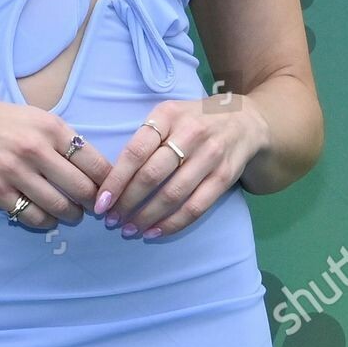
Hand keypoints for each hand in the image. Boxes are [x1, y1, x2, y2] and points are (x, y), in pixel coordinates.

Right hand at [0, 92, 112, 230]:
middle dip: (93, 204)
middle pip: (83, 190)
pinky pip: (33, 217)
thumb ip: (64, 140)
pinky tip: (46, 216)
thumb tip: (96, 170)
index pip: (96, 164)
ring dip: (71, 216)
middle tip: (93, 207)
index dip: (109, 183)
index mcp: (52, 128)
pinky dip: (46, 222)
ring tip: (71, 213)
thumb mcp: (37, 117)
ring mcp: (15, 173)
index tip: (110, 191)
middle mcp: (36, 150)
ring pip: (60, 208)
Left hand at [92, 95, 269, 238]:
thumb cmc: (194, 121)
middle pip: (152, 174)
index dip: (116, 180)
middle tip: (111, 220)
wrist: (246, 121)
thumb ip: (145, 138)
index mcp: (168, 114)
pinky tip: (155, 232)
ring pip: (173, 194)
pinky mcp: (225, 175)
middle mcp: (190, 132)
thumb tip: (110, 178)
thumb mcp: (169, 115)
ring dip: (147, 217)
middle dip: (127, 202)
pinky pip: (196, 206)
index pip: (135, 151)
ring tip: (130, 229)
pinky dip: (173, 223)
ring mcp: (211, 154)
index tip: (101, 202)